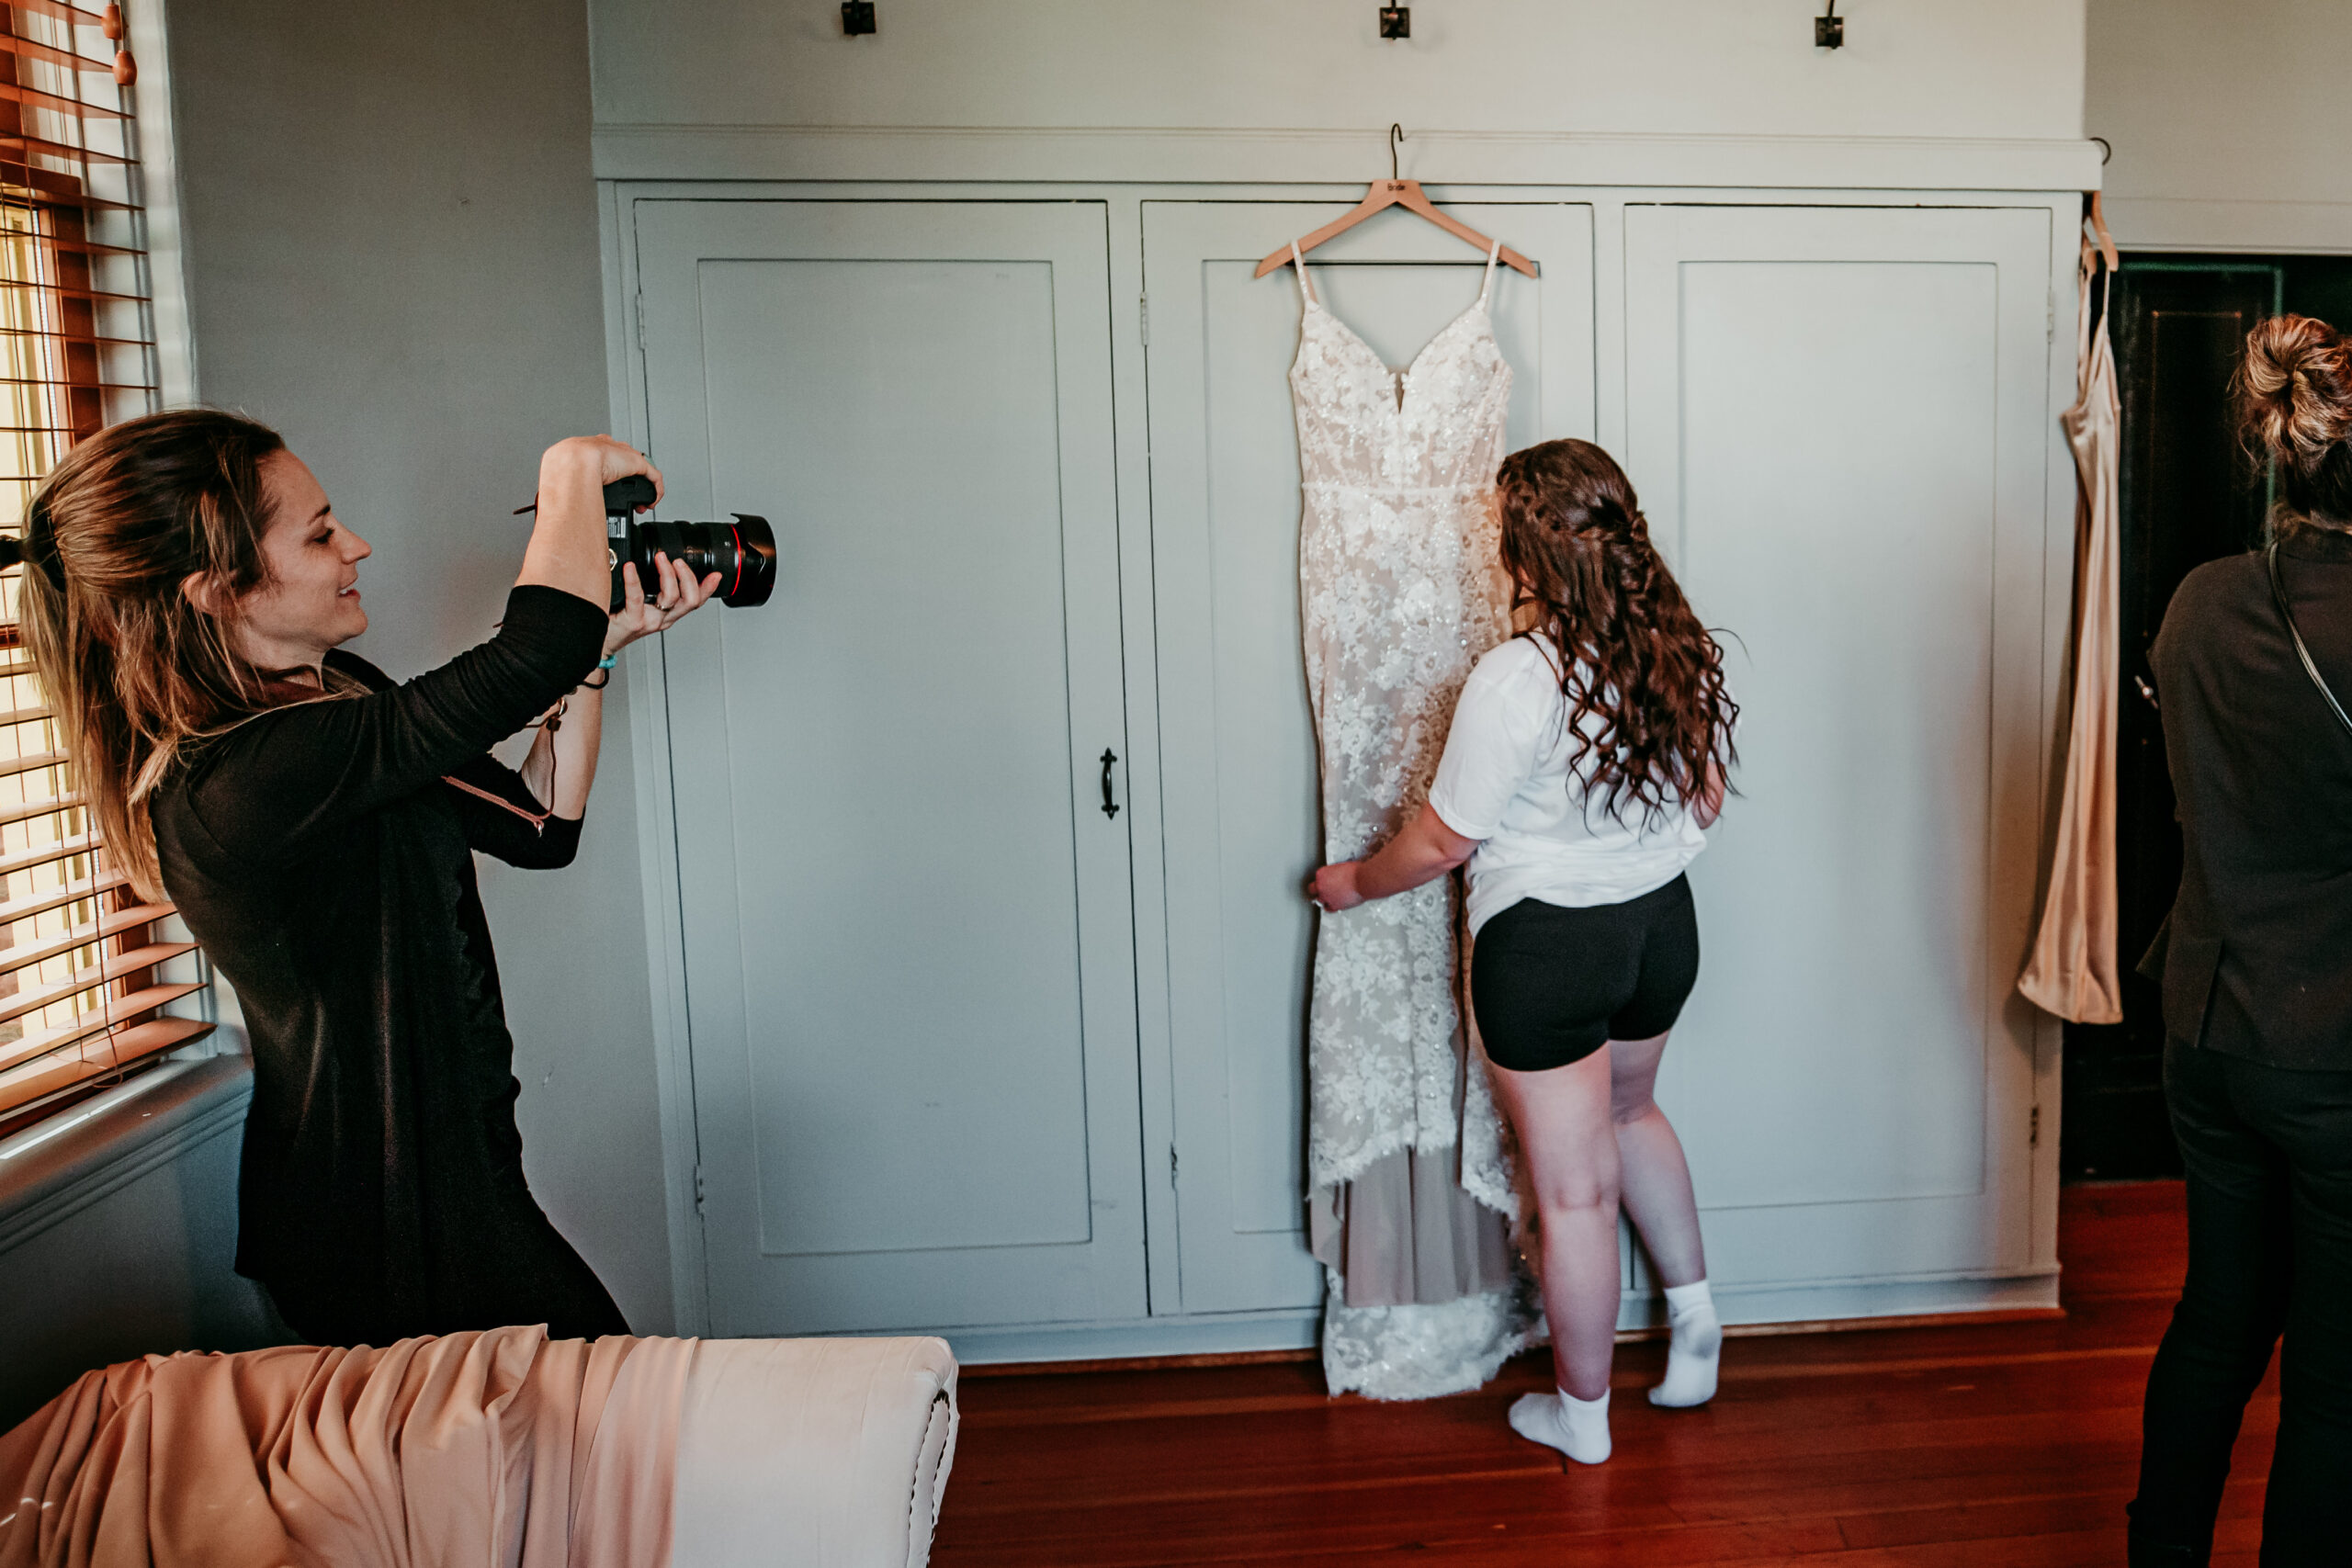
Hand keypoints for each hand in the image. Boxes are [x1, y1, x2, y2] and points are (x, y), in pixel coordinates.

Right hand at [539, 434, 662, 506]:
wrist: (572, 461)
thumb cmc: (562, 468)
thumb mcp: (560, 477)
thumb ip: (564, 487)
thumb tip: (557, 505)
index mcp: (588, 448)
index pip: (604, 458)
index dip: (608, 475)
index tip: (607, 489)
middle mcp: (609, 448)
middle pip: (624, 463)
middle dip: (626, 482)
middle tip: (626, 500)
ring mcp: (623, 455)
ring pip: (640, 471)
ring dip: (641, 490)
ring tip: (639, 505)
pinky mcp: (637, 463)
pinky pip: (654, 477)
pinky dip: (655, 492)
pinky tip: (650, 504)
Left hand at [605, 551, 721, 654]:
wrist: (599, 642)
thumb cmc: (617, 623)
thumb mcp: (640, 605)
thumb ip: (651, 589)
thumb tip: (656, 565)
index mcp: (668, 615)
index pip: (695, 601)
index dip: (709, 589)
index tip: (715, 574)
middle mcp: (663, 618)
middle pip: (690, 600)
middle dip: (688, 576)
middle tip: (677, 560)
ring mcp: (650, 620)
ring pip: (672, 597)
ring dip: (668, 574)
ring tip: (660, 558)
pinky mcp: (633, 621)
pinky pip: (637, 597)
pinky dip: (634, 579)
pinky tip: (630, 567)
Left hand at [1309, 861, 1364, 911]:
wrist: (1364, 880)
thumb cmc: (1356, 871)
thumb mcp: (1340, 868)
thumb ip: (1333, 875)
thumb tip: (1334, 879)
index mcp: (1321, 874)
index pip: (1317, 879)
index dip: (1323, 880)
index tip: (1328, 881)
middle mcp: (1320, 886)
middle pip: (1312, 890)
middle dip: (1317, 890)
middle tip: (1323, 890)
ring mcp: (1326, 897)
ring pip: (1318, 900)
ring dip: (1323, 899)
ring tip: (1329, 897)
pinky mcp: (1334, 906)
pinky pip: (1328, 908)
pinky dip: (1330, 907)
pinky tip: (1333, 904)